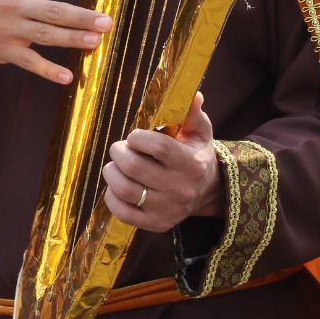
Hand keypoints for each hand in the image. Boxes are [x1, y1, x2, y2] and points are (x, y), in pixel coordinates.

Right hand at [0, 0, 110, 84]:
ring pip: (45, 35)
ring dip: (71, 40)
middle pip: (54, 10)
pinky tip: (67, 77)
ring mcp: (8, 29)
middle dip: (82, 16)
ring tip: (96, 43)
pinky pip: (28, 62)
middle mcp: (14, 4)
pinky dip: (47, 70)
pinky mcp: (2, 51)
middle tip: (108, 21)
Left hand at [102, 93, 220, 231]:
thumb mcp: (200, 132)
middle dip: (118, 152)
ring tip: (116, 165)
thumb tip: (192, 94)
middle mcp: (181, 189)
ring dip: (111, 172)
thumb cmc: (196, 154)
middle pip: (134, 167)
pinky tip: (117, 185)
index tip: (135, 136)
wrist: (207, 193)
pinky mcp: (156, 224)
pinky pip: (122, 212)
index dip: (138, 137)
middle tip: (119, 148)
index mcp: (192, 164)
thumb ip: (192, 113)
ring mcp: (168, 210)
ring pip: (124, 189)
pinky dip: (111, 196)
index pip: (158, 147)